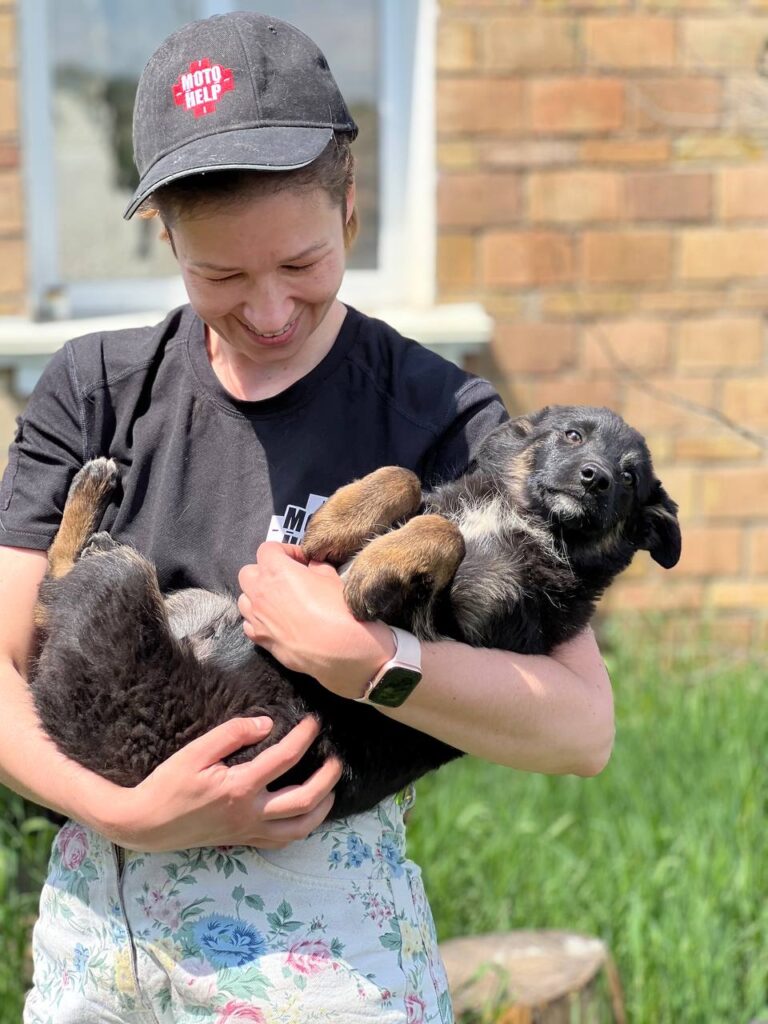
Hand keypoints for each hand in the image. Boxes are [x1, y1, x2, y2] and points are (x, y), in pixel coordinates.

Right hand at [105, 716, 341, 851]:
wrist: (146, 824)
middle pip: (304, 800)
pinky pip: (281, 840)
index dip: (304, 737)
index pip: (285, 759)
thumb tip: (266, 724)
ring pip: (299, 828)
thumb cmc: (168, 784)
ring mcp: (248, 831)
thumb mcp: (195, 752)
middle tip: (336, 759)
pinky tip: (306, 813)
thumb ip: (232, 734)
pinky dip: (301, 827)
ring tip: (331, 787)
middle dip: (327, 778)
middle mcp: (250, 814)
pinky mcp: (243, 840)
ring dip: (321, 808)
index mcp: (239, 788)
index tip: (314, 722)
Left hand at [237, 542, 394, 697]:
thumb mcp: (331, 578)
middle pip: (249, 572)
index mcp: (276, 571)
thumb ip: (317, 568)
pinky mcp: (261, 639)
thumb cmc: (337, 610)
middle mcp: (260, 592)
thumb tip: (312, 567)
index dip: (285, 551)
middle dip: (264, 572)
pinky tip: (277, 621)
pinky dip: (259, 619)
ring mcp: (257, 617)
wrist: (340, 648)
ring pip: (244, 599)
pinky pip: (250, 623)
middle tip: (286, 578)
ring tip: (279, 600)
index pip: (268, 549)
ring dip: (257, 596)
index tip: (300, 560)